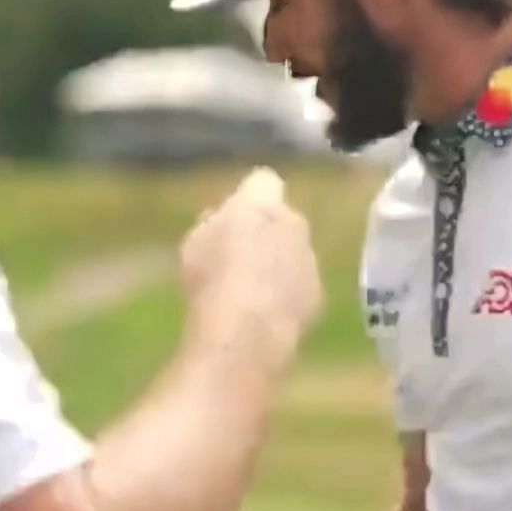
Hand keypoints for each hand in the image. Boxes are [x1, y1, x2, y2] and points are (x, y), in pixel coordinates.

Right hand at [178, 167, 320, 366]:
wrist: (246, 328)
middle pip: (282, 219)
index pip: (263, 181)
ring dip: (277, 265)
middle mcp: (295, 223)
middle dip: (265, 232)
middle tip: (236, 256)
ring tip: (248, 292)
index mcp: (262, 203)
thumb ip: (213, 225)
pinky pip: (299, 285)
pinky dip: (285, 294)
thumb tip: (222, 222)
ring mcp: (310, 260)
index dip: (248, 196)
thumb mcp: (194, 243)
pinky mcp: (317, 294)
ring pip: (294, 253)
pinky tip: (263, 314)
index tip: (232, 215)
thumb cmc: (211, 277)